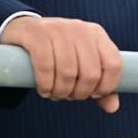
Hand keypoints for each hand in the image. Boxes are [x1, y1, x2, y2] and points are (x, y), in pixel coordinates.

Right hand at [0, 15, 121, 112]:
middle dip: (80, 93)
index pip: (114, 64)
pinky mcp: (36, 34)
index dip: (106, 86)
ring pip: (68, 72)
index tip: (93, 94)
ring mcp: (58, 29)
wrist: (23, 30)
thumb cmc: (58, 52)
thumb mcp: (81, 63)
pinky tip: (44, 90)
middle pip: (90, 73)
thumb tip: (112, 107)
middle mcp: (80, 29)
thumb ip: (99, 84)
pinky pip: (46, 66)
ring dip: (61, 92)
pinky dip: (45, 84)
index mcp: (97, 34)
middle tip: (68, 96)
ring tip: (55, 94)